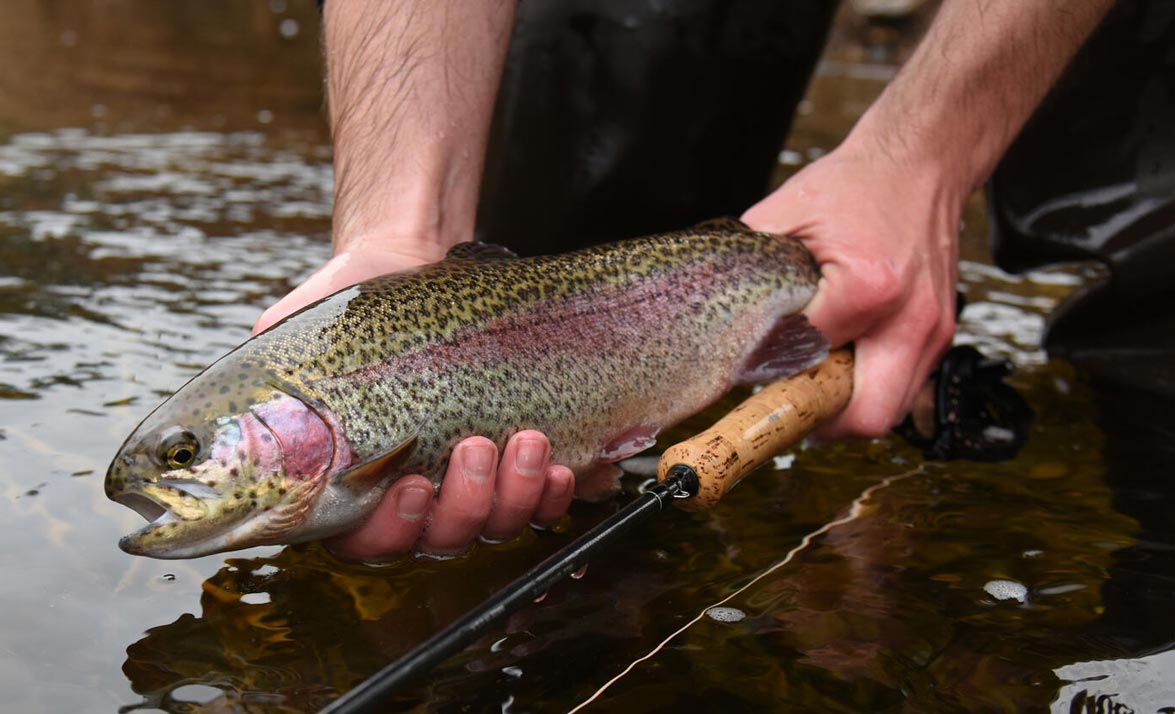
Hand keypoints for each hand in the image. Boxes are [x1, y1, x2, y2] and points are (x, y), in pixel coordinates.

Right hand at [257, 250, 575, 560]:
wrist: (409, 265)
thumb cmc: (349, 311)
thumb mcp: (296, 334)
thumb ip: (266, 373)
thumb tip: (238, 397)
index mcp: (356, 487)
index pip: (367, 542)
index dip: (391, 531)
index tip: (408, 484)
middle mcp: (417, 496)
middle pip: (443, 538)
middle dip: (468, 505)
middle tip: (478, 448)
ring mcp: (473, 484)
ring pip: (498, 524)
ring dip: (519, 495)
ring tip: (530, 442)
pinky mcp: (519, 462)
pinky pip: (547, 503)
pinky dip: (562, 494)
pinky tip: (569, 467)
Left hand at [742, 141, 961, 437]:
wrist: (923, 164)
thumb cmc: (856, 185)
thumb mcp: (787, 213)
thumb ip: (751, 267)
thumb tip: (718, 314)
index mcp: (866, 285)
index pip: (806, 359)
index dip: (770, 370)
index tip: (746, 372)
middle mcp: (909, 318)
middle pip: (865, 415)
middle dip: (819, 421)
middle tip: (785, 406)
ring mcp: (933, 331)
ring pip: (889, 411)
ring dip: (846, 407)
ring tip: (811, 381)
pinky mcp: (942, 334)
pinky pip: (903, 386)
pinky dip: (868, 386)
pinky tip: (840, 361)